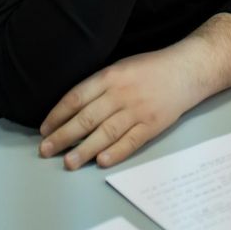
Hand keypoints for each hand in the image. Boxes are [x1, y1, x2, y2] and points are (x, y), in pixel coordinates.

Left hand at [38, 47, 199, 170]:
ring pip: (106, 133)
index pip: (76, 97)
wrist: (186, 70)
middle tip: (46, 150)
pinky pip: (131, 141)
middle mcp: (121, 94)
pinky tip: (102, 162)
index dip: (57, 115)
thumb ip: (99, 85)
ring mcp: (137, 110)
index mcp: (110, 76)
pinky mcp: (153, 125)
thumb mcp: (120, 67)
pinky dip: (116, 152)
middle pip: (86, 118)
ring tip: (68, 163)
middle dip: (63, 136)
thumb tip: (72, 108)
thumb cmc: (150, 68)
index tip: (44, 129)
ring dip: (85, 149)